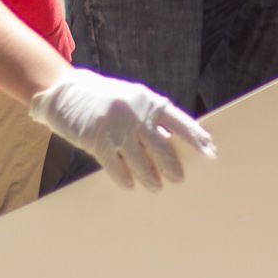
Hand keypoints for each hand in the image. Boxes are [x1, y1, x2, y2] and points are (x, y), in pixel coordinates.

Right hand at [30, 69, 216, 191]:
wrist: (66, 91)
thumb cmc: (106, 99)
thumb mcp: (133, 101)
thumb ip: (152, 119)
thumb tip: (173, 142)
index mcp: (148, 102)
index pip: (179, 122)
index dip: (197, 138)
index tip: (211, 152)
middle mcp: (135, 114)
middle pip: (163, 148)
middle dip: (173, 167)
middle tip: (178, 179)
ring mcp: (116, 128)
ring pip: (141, 163)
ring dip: (151, 178)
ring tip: (156, 186)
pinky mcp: (96, 140)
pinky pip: (116, 167)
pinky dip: (125, 178)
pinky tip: (129, 184)